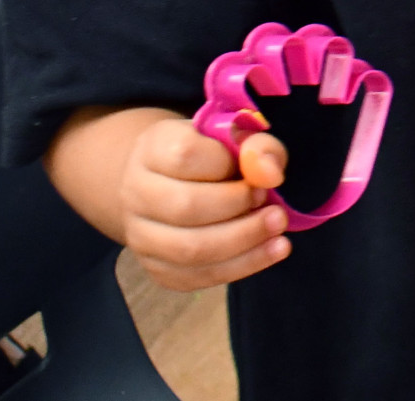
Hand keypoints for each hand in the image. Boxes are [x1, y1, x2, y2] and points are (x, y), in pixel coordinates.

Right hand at [120, 118, 291, 290]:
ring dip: (243, 240)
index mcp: (153, 148)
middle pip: (185, 207)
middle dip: (239, 208)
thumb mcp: (237, 138)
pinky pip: (195, 277)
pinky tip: (271, 251)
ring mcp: (140, 234)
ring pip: (189, 249)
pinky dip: (240, 266)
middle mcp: (137, 192)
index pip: (185, 155)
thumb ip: (258, 147)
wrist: (170, 186)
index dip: (227, 165)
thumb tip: (270, 172)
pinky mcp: (155, 268)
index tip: (255, 172)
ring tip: (278, 228)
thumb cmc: (212, 157)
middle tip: (274, 205)